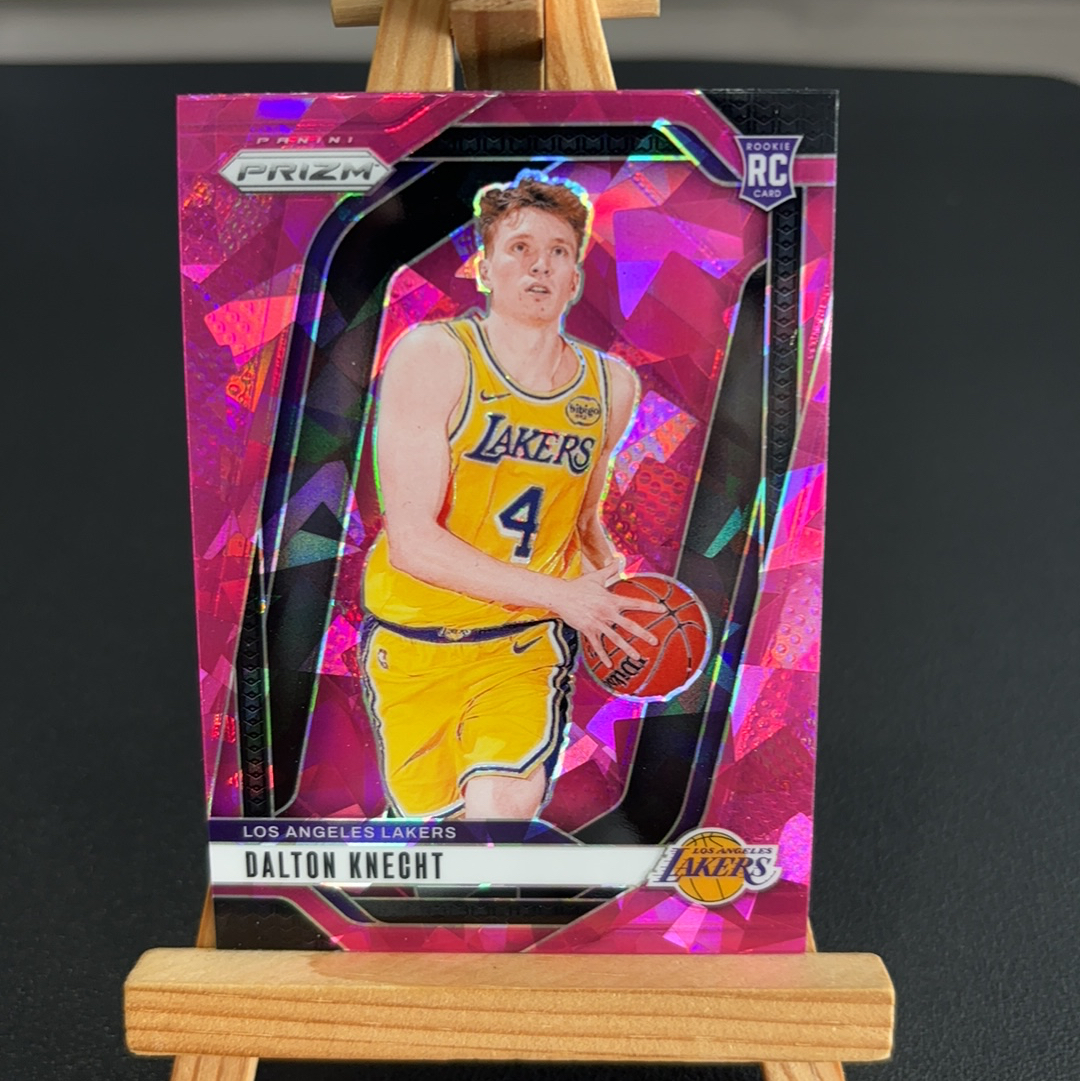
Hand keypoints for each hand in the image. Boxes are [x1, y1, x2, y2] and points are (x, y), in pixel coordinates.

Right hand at [546, 563, 665, 667]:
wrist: (561, 595)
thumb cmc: (579, 585)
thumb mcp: (596, 576)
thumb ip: (610, 569)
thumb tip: (620, 559)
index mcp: (611, 600)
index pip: (634, 603)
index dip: (649, 606)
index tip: (662, 610)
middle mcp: (607, 613)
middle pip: (628, 625)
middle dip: (643, 634)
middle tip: (655, 641)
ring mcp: (598, 623)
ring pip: (615, 638)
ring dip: (627, 648)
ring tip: (637, 656)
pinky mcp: (588, 630)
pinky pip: (597, 645)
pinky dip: (603, 656)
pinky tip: (609, 665)